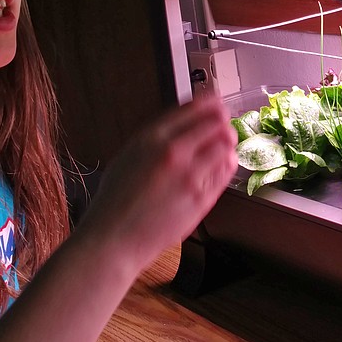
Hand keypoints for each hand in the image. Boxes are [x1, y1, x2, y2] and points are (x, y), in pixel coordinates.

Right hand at [77, 94, 238, 274]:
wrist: (114, 239)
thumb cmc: (116, 201)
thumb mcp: (129, 155)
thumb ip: (157, 138)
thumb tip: (185, 123)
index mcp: (151, 138)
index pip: (194, 107)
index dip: (210, 102)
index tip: (217, 103)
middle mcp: (173, 152)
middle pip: (217, 122)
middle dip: (221, 122)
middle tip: (223, 126)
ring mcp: (190, 176)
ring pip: (226, 145)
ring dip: (227, 143)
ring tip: (223, 146)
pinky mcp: (202, 199)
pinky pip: (226, 172)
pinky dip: (227, 164)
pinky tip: (222, 164)